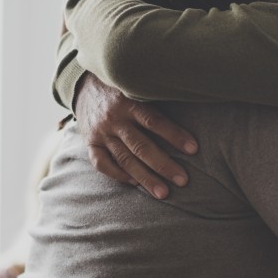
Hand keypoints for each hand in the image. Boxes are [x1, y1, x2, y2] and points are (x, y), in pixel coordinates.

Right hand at [74, 72, 197, 198]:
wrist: (83, 84)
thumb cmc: (124, 86)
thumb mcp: (138, 84)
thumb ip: (157, 96)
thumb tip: (193, 101)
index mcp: (129, 101)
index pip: (154, 121)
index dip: (174, 135)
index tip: (194, 149)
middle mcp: (114, 118)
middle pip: (140, 146)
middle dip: (163, 165)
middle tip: (183, 180)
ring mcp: (100, 133)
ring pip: (124, 159)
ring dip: (145, 178)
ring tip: (164, 193)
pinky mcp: (90, 143)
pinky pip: (102, 164)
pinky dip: (119, 175)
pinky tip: (136, 183)